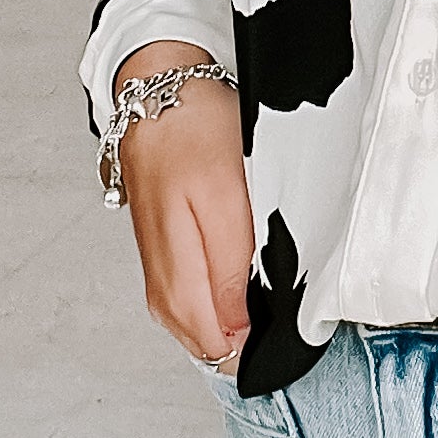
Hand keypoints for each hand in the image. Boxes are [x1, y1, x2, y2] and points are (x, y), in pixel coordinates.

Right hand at [112, 46, 254, 366]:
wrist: (158, 95)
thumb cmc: (197, 130)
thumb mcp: (231, 195)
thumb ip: (232, 265)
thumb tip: (237, 328)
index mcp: (178, 262)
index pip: (214, 338)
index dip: (250, 343)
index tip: (281, 326)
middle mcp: (160, 274)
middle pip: (200, 338)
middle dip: (237, 339)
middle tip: (273, 313)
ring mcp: (156, 265)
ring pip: (190, 322)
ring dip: (223, 323)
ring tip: (254, 302)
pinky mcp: (158, 252)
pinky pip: (182, 299)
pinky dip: (208, 304)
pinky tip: (230, 288)